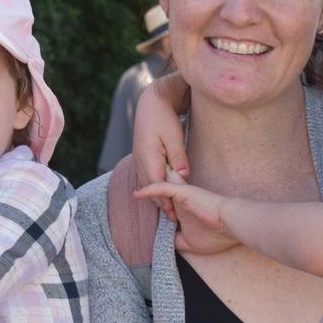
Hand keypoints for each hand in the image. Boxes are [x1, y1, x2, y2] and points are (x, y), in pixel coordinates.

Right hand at [132, 74, 189, 221]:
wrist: (150, 103)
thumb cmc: (164, 117)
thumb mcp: (173, 135)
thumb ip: (178, 156)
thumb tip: (184, 175)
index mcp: (148, 156)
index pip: (156, 185)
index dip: (164, 200)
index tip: (174, 213)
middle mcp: (140, 160)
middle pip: (150, 188)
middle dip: (161, 203)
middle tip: (174, 219)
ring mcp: (138, 159)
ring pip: (147, 184)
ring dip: (156, 197)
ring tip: (169, 211)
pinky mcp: (141, 157)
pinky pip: (146, 177)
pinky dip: (153, 188)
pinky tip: (161, 194)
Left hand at [134, 169, 236, 254]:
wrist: (232, 224)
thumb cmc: (216, 234)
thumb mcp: (190, 242)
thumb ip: (175, 241)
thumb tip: (162, 246)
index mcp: (181, 209)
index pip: (163, 202)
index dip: (151, 203)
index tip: (137, 205)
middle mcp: (179, 199)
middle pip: (158, 190)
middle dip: (145, 189)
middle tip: (129, 192)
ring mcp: (181, 194)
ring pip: (159, 184)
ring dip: (145, 184)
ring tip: (130, 187)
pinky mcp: (183, 192)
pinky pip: (162, 188)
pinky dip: (149, 190)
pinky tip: (136, 194)